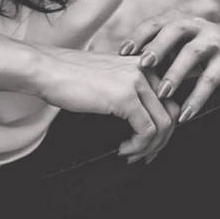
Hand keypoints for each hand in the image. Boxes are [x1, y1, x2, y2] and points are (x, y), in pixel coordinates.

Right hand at [31, 46, 180, 161]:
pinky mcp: (125, 97)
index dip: (164, 126)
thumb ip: (130, 91)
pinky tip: (122, 148)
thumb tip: (144, 121)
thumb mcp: (110, 79)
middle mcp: (145, 69)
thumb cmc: (70, 76)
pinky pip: (146, 131)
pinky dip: (137, 146)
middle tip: (144, 155)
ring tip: (131, 154)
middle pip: (172, 112)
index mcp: (143, 63)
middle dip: (162, 140)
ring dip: (150, 147)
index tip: (150, 144)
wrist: (47, 70)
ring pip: (163, 124)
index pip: (170, 98)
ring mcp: (136, 81)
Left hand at [119, 10, 219, 121]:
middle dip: (158, 46)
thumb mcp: (182, 45)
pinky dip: (197, 97)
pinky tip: (185, 114)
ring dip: (176, 73)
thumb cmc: (203, 49)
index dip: (138, 35)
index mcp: (181, 21)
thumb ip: (159, 53)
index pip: (155, 22)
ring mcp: (215, 41)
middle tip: (142, 65)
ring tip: (162, 94)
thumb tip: (122, 71)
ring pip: (193, 53)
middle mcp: (197, 26)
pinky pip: (212, 78)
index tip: (122, 52)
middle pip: (175, 30)